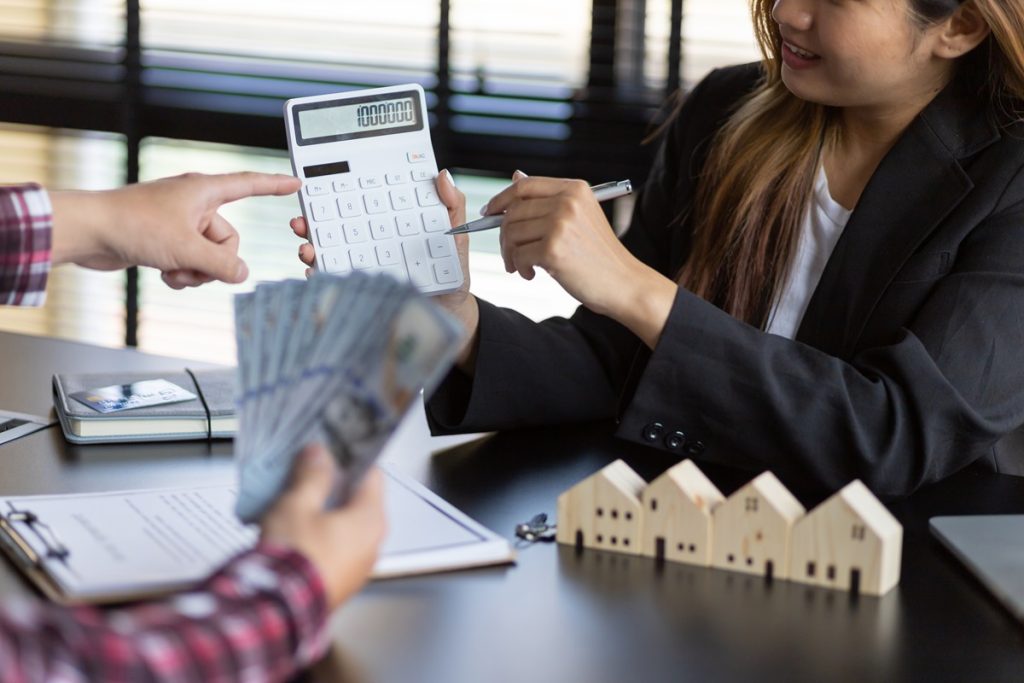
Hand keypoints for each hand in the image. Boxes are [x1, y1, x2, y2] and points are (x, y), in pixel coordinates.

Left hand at [50, 172, 300, 288]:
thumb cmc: (132, 224)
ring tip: (173, 271)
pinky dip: (181, 272)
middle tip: (192, 266)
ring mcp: (178, 222)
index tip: (295, 183)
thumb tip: (242, 274)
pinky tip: (165, 274)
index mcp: (203, 191)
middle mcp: (193, 204)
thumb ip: (222, 264)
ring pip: (208, 254)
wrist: (88, 231)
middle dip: (214, 261)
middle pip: (228, 239)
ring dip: (195, 270)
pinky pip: (189, 260)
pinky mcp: (164, 238)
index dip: (274, 185)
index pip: (249, 185)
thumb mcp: (187, 249)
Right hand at [260, 444, 385, 610]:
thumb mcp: (298, 503)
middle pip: (359, 500)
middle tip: (309, 473)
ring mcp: (359, 566)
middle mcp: (373, 543)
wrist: (277, 610)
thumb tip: (319, 455)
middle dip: (334, 485)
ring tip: (297, 502)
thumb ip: (312, 475)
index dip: (350, 459)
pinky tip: (296, 533)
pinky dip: (321, 536)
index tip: (332, 451)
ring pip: (346, 526)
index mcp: (370, 519)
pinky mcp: (342, 581)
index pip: (371, 474)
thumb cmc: (293, 558)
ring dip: (326, 511)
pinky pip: (337, 548)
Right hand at [291, 169, 480, 369]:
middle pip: (333, 230)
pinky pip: (337, 284)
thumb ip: (450, 205)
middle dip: (310, 224)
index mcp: (387, 226)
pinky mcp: (363, 292)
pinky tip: (317, 276)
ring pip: (328, 255)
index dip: (334, 198)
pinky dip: (322, 279)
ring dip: (311, 251)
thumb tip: (442, 176)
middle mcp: (369, 245)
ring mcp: (364, 268)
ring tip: (308, 250)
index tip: (318, 190)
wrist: (453, 311)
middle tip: (301, 223)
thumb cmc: (451, 271)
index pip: (356, 207)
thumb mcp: (455, 235)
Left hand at [484, 175, 676, 346]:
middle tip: (511, 254)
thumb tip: (515, 176)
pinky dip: (520, 267)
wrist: (624, 283)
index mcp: (575, 189)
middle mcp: (568, 201)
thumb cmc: (599, 254)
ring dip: (511, 254)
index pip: (524, 185)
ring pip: (511, 233)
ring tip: (523, 266)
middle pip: (513, 211)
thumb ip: (548, 198)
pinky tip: (532, 274)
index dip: (501, 199)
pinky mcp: (554, 250)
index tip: (488, 213)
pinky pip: (518, 254)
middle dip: (504, 235)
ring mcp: (561, 224)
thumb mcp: (579, 217)